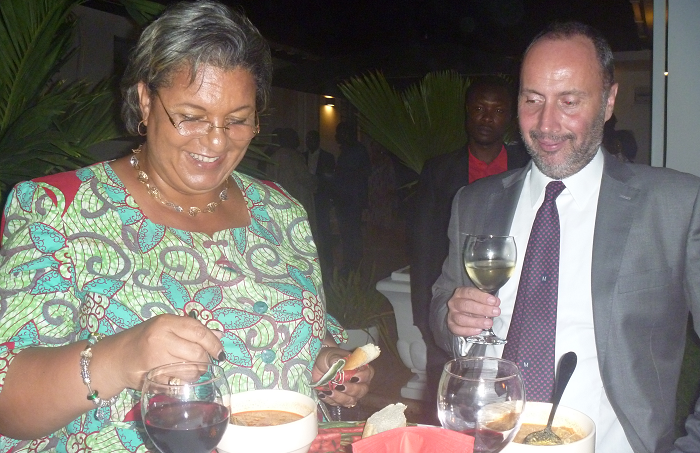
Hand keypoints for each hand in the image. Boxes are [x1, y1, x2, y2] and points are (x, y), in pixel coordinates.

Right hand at [105, 313, 223, 390]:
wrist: (115, 358)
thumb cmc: (143, 340)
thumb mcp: (165, 327)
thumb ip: (191, 330)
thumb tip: (218, 335)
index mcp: (166, 322)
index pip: (199, 332)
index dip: (214, 344)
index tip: (220, 353)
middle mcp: (160, 339)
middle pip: (197, 353)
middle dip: (205, 361)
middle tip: (204, 363)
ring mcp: (155, 359)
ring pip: (190, 370)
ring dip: (196, 373)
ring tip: (192, 371)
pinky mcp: (152, 377)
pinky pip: (178, 383)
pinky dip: (183, 382)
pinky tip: (178, 378)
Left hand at [311, 347, 373, 407]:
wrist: (317, 366)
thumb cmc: (328, 358)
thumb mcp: (331, 356)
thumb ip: (337, 360)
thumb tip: (341, 366)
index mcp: (360, 368)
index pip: (368, 373)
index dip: (362, 376)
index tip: (352, 376)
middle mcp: (359, 382)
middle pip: (362, 390)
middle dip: (351, 389)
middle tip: (339, 385)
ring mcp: (350, 393)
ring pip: (351, 400)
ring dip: (339, 396)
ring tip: (329, 390)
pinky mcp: (341, 400)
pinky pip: (339, 404)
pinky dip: (331, 400)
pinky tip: (323, 393)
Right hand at [447, 286, 500, 336]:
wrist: (462, 312)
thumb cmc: (473, 303)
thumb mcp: (479, 298)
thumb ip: (487, 300)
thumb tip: (496, 303)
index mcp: (460, 292)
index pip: (469, 292)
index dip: (482, 297)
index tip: (493, 301)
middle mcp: (454, 303)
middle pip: (465, 305)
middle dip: (482, 309)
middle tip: (495, 312)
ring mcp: (451, 315)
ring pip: (461, 319)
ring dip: (477, 322)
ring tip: (489, 323)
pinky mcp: (451, 325)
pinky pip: (458, 329)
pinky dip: (469, 331)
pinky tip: (479, 330)